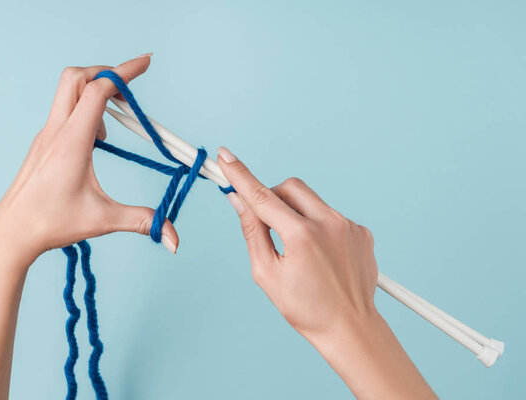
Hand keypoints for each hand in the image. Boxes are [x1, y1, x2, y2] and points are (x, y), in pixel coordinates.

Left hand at [0, 55, 178, 264]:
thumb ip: (142, 221)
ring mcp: (46, 136)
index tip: (146, 62)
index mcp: (72, 141)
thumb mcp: (103, 220)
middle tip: (128, 93)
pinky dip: (84, 114)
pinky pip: (64, 113)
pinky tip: (94, 145)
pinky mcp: (43, 144)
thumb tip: (172, 236)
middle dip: (106, 75)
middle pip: (77, 77)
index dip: (126, 72)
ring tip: (110, 132)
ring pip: (68, 93)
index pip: (99, 90)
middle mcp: (56, 131)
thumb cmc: (50, 223)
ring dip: (94, 96)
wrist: (10, 233)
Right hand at [217, 147, 436, 399]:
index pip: (262, 196)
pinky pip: (331, 216)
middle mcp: (329, 223)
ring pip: (311, 201)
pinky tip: (321, 256)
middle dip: (273, 197)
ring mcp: (349, 225)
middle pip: (290, 187)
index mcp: (302, 235)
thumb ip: (252, 232)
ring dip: (297, 214)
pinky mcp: (361, 231)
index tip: (226, 156)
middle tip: (268, 223)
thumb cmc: (305, 308)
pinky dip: (318, 227)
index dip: (240, 175)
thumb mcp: (267, 274)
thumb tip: (240, 201)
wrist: (350, 328)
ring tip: (300, 250)